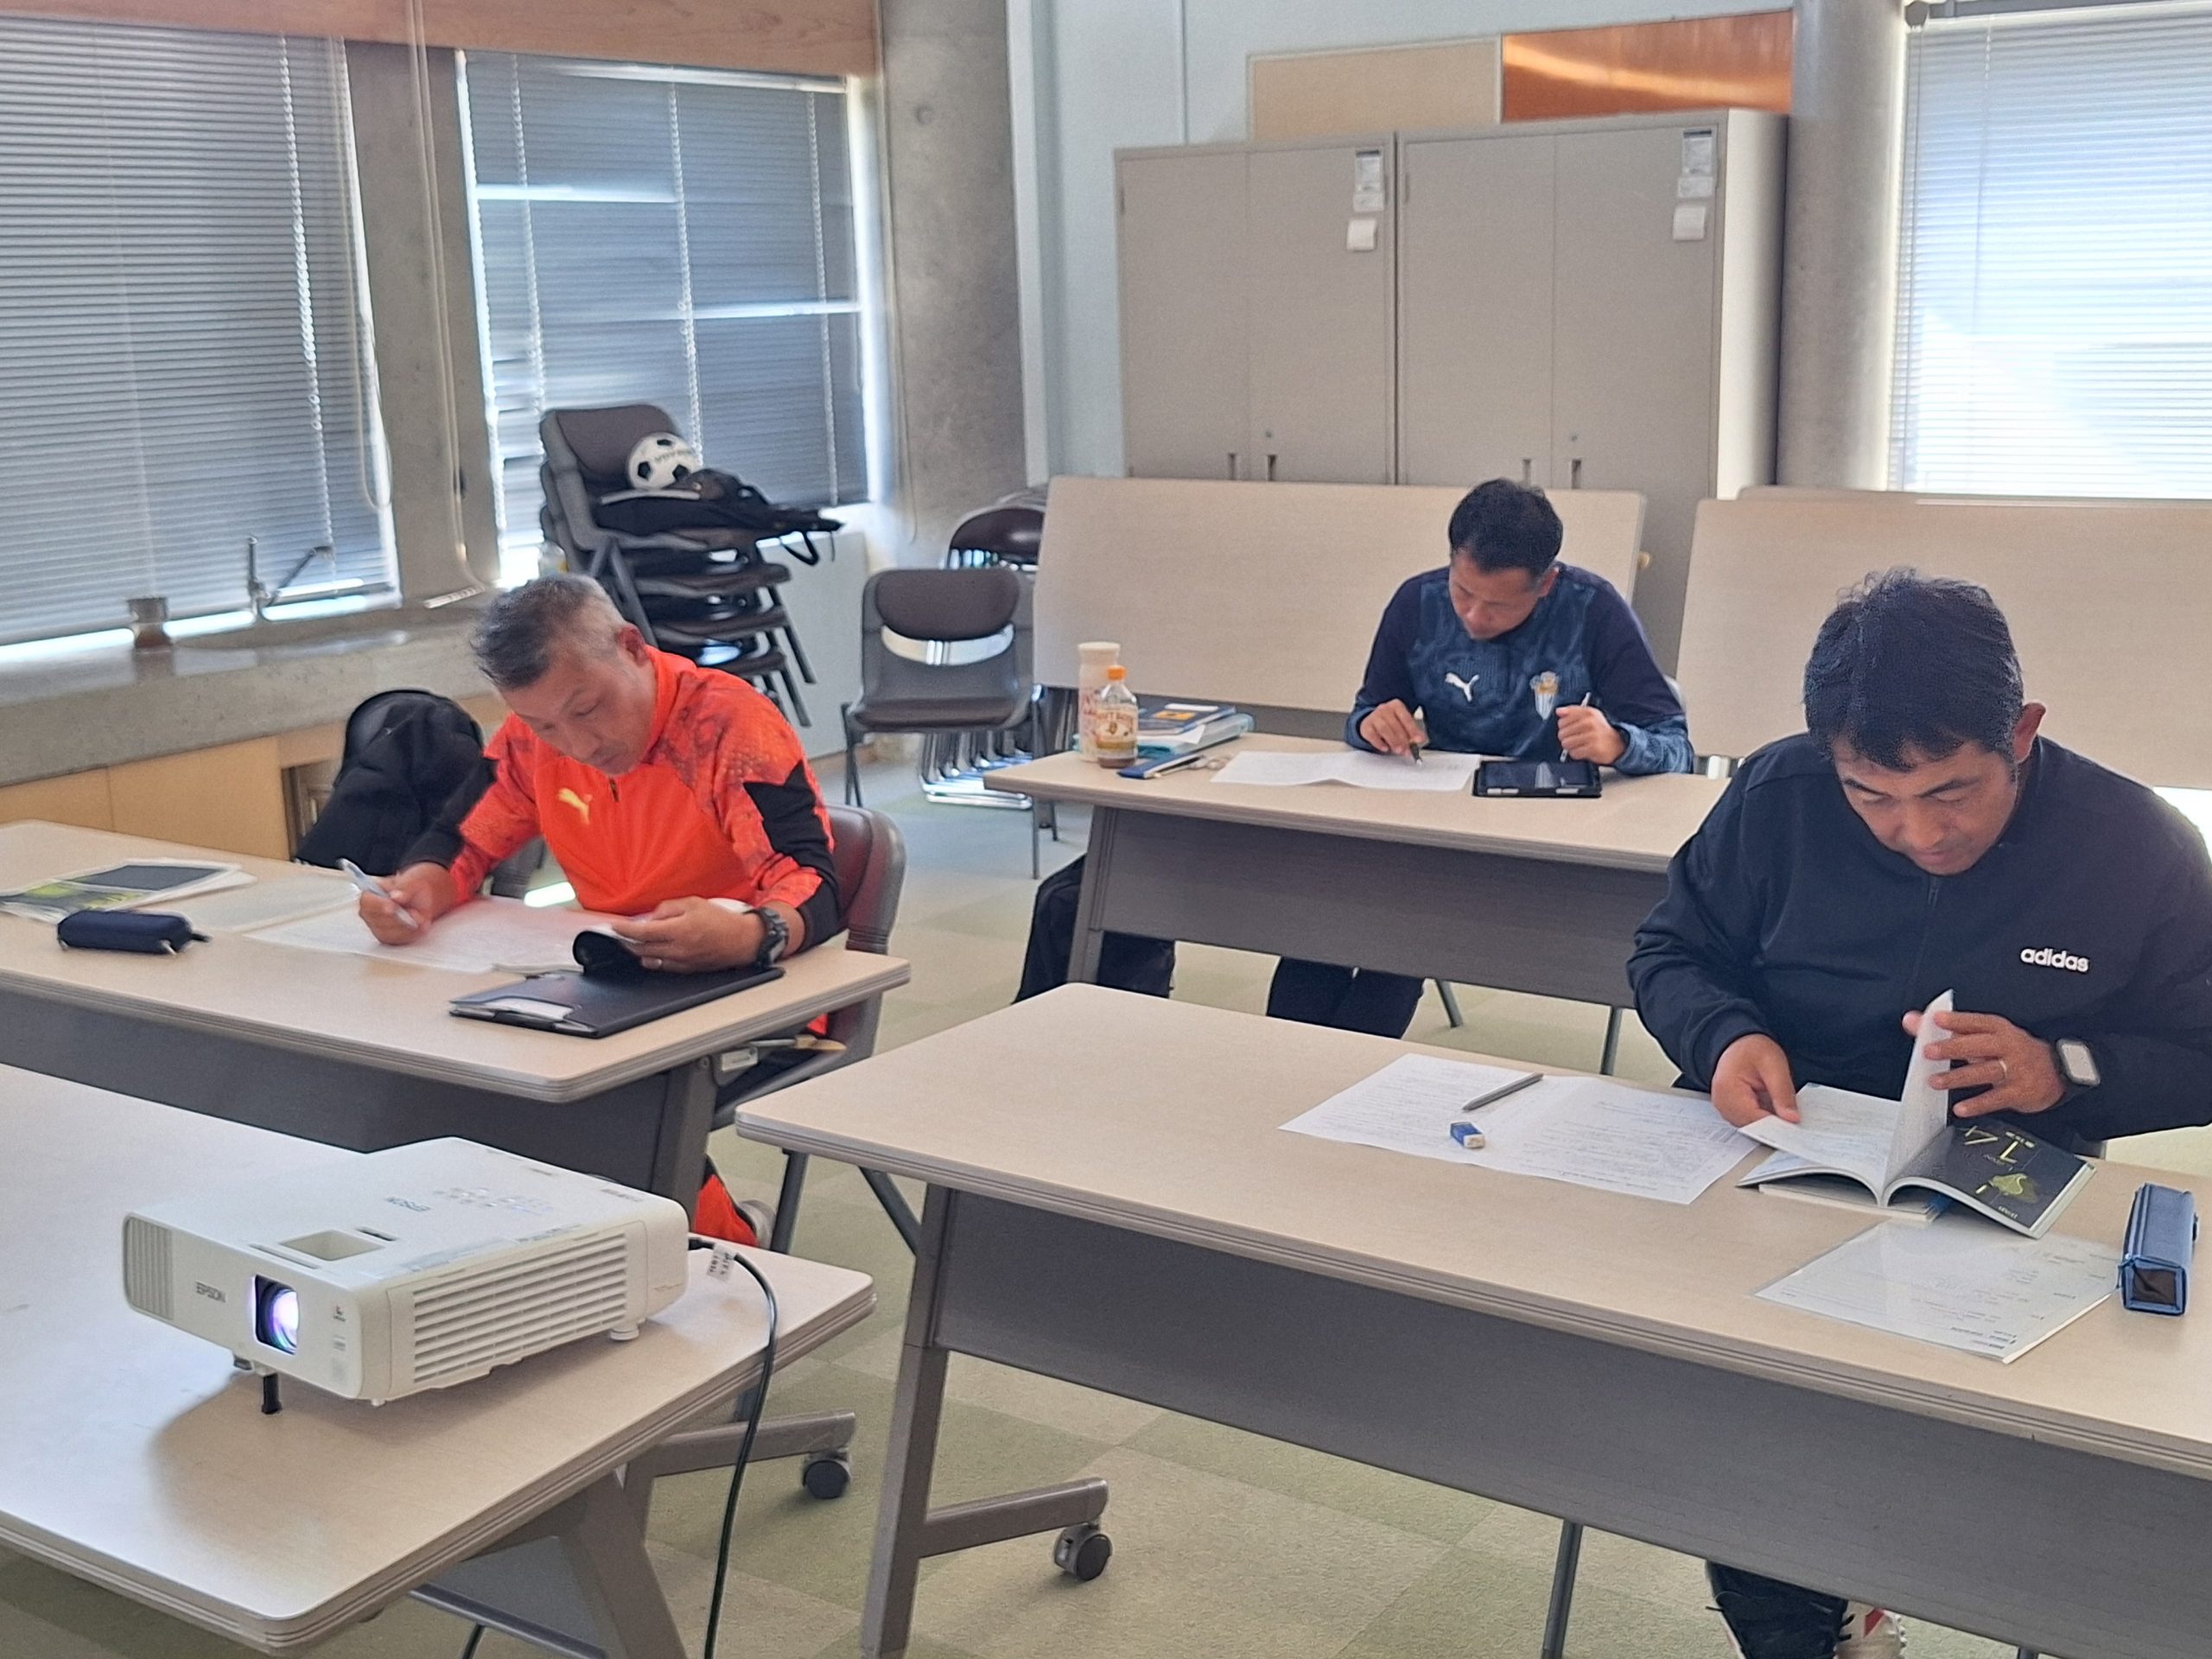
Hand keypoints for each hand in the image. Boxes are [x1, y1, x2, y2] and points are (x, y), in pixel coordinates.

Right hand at [357, 862, 456, 944]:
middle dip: (397, 918)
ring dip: (406, 927)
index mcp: (370, 892)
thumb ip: (404, 888)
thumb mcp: (412, 883)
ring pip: (386, 933)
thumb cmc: (413, 889)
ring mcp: (375, 926)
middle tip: (414, 912)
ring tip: (420, 917)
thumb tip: (396, 896)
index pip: (365, 901)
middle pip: (375, 920)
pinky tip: (420, 926)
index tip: (393, 907)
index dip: (378, 905)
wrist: (422, 900)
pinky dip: (410, 934)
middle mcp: (369, 911)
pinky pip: (396, 941)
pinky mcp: (386, 937)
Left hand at [612, 898, 764, 972]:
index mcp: (678, 930)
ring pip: (648, 960)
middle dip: (626, 941)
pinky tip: (651, 951)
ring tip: (634, 941)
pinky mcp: (686, 969)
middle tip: (620, 934)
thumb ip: (668, 908)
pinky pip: (661, 966)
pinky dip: (651, 959)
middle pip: (641, 949)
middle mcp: (677, 949)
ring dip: (637, 951)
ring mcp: (681, 962)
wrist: (741, 940)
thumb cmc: (721, 920)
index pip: (642, 933)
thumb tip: (651, 917)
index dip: (624, 930)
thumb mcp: (693, 903)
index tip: (614, 927)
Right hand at [1359, 699, 1427, 755]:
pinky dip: (1379, 743)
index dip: (1413, 730)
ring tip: (1398, 750)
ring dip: (1392, 741)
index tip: (1419, 740)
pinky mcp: (1365, 726)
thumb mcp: (1402, 723)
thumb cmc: (1391, 722)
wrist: (1374, 720)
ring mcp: (1374, 716)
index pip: (1406, 718)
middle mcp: (1384, 709)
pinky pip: (1372, 735)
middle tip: (1407, 749)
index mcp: (1396, 706)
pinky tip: (1385, 748)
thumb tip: (1419, 741)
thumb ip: (1410, 732)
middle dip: (1402, 738)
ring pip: (1383, 728)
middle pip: (1394, 724)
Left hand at [1556, 705, 1626, 764]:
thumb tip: (1559, 711)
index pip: (1563, 720)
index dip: (1563, 726)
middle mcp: (1591, 723)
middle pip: (1562, 733)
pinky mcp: (1593, 749)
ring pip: (1566, 743)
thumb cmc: (1599, 729)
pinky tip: (1583, 750)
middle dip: (1566, 737)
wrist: (1616, 744)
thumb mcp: (1589, 715)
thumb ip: (1572, 711)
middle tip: (1575, 737)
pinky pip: (1574, 753)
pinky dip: (1576, 753)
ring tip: (1578, 744)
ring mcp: (1592, 736)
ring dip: (1570, 746)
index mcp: (1588, 713)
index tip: (1569, 727)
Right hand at [1710, 1033, 1799, 1126]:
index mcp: (1728, 1089)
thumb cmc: (1752, 1049)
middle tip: (1794, 1116)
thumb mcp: (1774, 1065)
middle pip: (1752, 1125)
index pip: (1754, 1118)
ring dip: (1769, 1120)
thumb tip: (1791, 1118)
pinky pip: (1750, 1121)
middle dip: (1774, 1123)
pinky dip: (1763, 1116)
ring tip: (1782, 1107)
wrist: (1739, 1043)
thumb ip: (1782, 1093)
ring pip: (1752, 1126)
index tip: (1796, 1125)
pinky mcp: (1730, 1110)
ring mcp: (1724, 1108)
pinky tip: (1773, 1107)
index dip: (1777, 1125)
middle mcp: (1721, 1102)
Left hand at [1903, 1008, 2064, 1116]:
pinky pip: (1996, 1098)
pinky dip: (1978, 1104)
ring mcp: (2016, 1070)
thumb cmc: (2013, 1051)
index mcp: (1999, 1029)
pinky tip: (1961, 1108)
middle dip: (1952, 1047)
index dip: (1956, 1020)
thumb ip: (1948, 1030)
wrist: (2058, 1071)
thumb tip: (1912, 1021)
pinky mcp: (2020, 1092)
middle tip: (1928, 1051)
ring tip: (1935, 1082)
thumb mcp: (1986, 1036)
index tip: (1935, 1019)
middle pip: (1978, 1045)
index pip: (1975, 1022)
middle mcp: (2008, 1047)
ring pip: (1984, 1071)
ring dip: (1958, 1077)